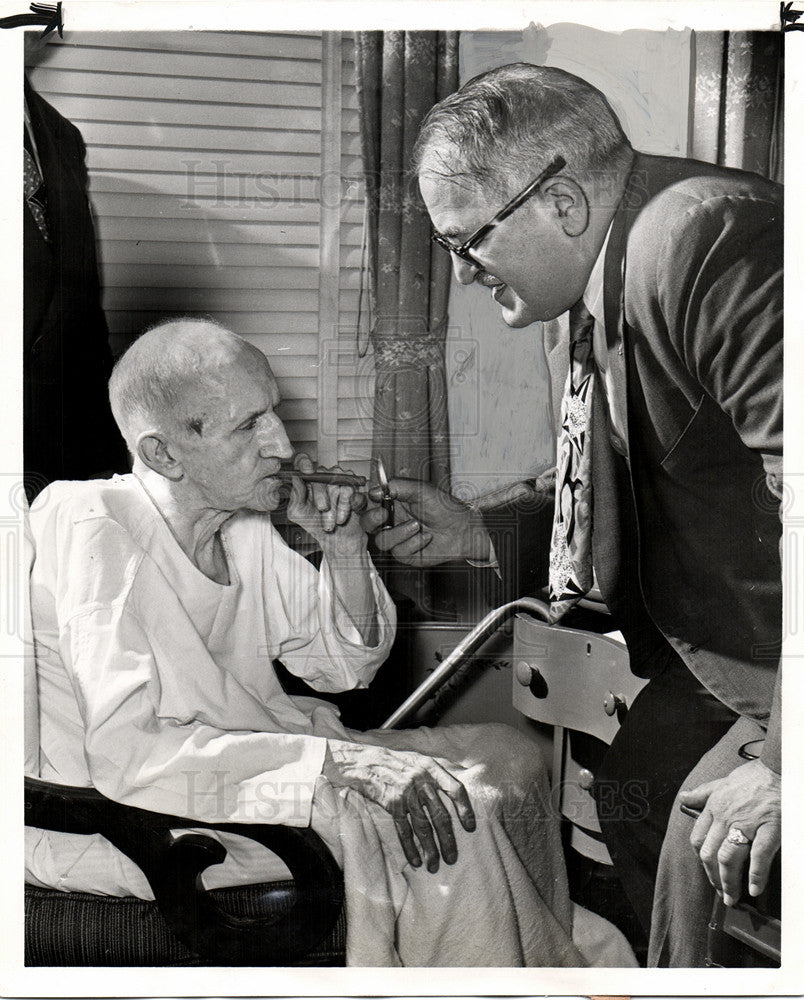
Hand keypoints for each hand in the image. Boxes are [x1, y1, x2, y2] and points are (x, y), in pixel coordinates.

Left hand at [286, 453, 366, 550]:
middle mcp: (322, 476)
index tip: (307, 472)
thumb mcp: (297, 513)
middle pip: (320, 475)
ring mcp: (338, 478)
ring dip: (332, 507)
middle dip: (320, 497)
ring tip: (331, 521)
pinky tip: (341, 517)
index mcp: (306, 479)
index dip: (304, 463)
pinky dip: (344, 507)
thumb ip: (294, 496)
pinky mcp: (352, 485)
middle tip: (321, 509)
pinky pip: (348, 491)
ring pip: (334, 484)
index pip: (303, 461)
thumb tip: (295, 479)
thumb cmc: (316, 524)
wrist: (336, 538)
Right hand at [321, 740, 475, 871]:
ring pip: (423, 826)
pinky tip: (416, 860)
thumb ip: (439, 773)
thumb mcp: (420, 760)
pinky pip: (404, 829)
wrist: (367, 762)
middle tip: (452, 858)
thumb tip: (461, 782)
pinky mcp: (392, 804)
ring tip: (435, 866)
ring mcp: (407, 793)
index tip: (470, 828)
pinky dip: (410, 847)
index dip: (465, 809)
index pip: (455, 789)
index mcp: (432, 769)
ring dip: (430, 849)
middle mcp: (422, 781)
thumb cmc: (398, 763)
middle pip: (440, 815)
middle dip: (448, 840)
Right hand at [359, 477, 490, 566]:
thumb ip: (397, 487)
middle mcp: (391, 521)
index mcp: (391, 503)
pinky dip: (414, 543)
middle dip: (372, 519)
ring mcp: (397, 539)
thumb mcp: (421, 489)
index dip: (358, 503)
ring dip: (400, 532)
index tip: (359, 500)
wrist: (463, 529)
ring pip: (382, 540)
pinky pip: (399, 552)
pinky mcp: (405, 554)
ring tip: (418, 525)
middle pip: (367, 524)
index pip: (367, 503)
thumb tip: (374, 490)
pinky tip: (427, 537)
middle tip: (384, 514)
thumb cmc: (444, 506)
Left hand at [679, 759, 780, 906]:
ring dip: (729, 882)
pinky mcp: (769, 828)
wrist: (778, 770)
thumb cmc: (752, 777)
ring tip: (733, 896)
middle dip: (713, 877)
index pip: (698, 839)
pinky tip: (754, 888)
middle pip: (710, 854)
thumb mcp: (721, 782)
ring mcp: (747, 824)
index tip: (708, 870)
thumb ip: (702, 793)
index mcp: (714, 807)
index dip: (702, 860)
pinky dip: (755, 875)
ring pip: (729, 858)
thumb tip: (684, 797)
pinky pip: (758, 856)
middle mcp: (726, 817)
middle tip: (721, 892)